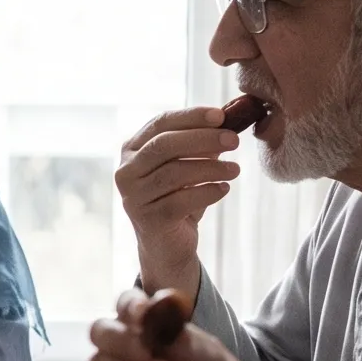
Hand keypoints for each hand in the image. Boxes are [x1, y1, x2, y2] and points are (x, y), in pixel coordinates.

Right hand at [88, 291, 284, 360]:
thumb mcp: (213, 357)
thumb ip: (185, 338)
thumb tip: (159, 316)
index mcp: (152, 329)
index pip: (126, 305)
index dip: (128, 305)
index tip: (142, 312)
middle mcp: (131, 351)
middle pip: (99, 332)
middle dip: (117, 338)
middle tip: (145, 350)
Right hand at [116, 106, 244, 295]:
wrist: (167, 245)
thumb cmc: (178, 198)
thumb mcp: (186, 166)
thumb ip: (200, 144)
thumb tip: (230, 120)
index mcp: (132, 150)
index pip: (160, 123)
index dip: (191, 116)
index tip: (221, 115)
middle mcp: (126, 172)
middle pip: (164, 145)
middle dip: (202, 139)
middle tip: (234, 140)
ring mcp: (133, 197)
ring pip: (174, 173)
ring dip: (210, 168)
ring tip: (235, 169)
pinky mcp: (149, 220)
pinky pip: (182, 201)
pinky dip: (207, 192)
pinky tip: (223, 189)